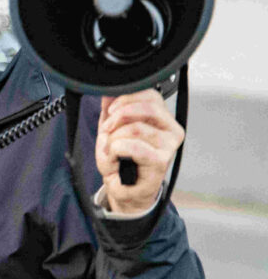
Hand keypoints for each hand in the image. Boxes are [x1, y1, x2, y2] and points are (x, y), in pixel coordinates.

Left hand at [95, 90, 183, 214]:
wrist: (123, 188)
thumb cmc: (121, 161)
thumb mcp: (111, 130)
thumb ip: (111, 109)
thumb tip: (108, 91)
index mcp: (162, 118)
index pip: (150, 95)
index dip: (125, 99)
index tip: (111, 111)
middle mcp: (171, 130)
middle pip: (146, 107)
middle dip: (118, 117)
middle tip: (108, 130)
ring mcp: (169, 146)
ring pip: (136, 128)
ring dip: (114, 139)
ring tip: (111, 149)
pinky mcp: (161, 161)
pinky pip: (133, 147)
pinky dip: (116, 151)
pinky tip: (116, 158)